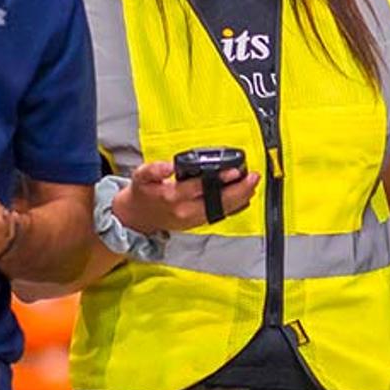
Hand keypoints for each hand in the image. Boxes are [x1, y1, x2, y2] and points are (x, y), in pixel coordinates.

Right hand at [108, 156, 258, 235]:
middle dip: (239, 190)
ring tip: (253, 185)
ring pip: (222, 211)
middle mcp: (185, 211)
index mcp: (172, 197)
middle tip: (253, 177)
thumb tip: (168, 166)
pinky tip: (245, 198)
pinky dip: (234, 208)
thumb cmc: (142, 194)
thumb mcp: (140, 176)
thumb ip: (154, 169)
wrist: (136, 218)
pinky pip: (220, 216)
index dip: (220, 180)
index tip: (235, 172)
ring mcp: (193, 219)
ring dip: (240, 199)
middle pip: (218, 202)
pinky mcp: (197, 223)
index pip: (201, 187)